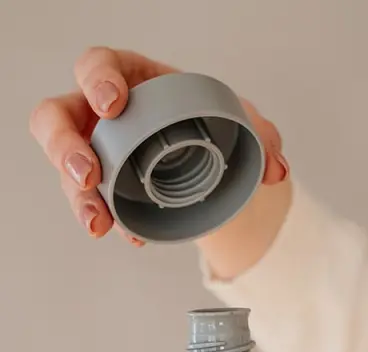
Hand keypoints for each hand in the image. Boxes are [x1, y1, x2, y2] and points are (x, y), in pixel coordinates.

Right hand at [29, 47, 288, 246]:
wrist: (211, 163)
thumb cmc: (215, 126)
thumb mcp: (242, 123)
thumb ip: (263, 138)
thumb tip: (276, 170)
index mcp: (133, 80)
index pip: (98, 66)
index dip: (97, 81)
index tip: (114, 106)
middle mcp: (103, 115)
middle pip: (58, 118)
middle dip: (65, 146)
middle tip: (89, 173)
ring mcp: (98, 153)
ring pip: (67, 169)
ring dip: (79, 199)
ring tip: (100, 224)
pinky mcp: (104, 189)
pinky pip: (92, 204)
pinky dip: (109, 221)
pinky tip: (129, 235)